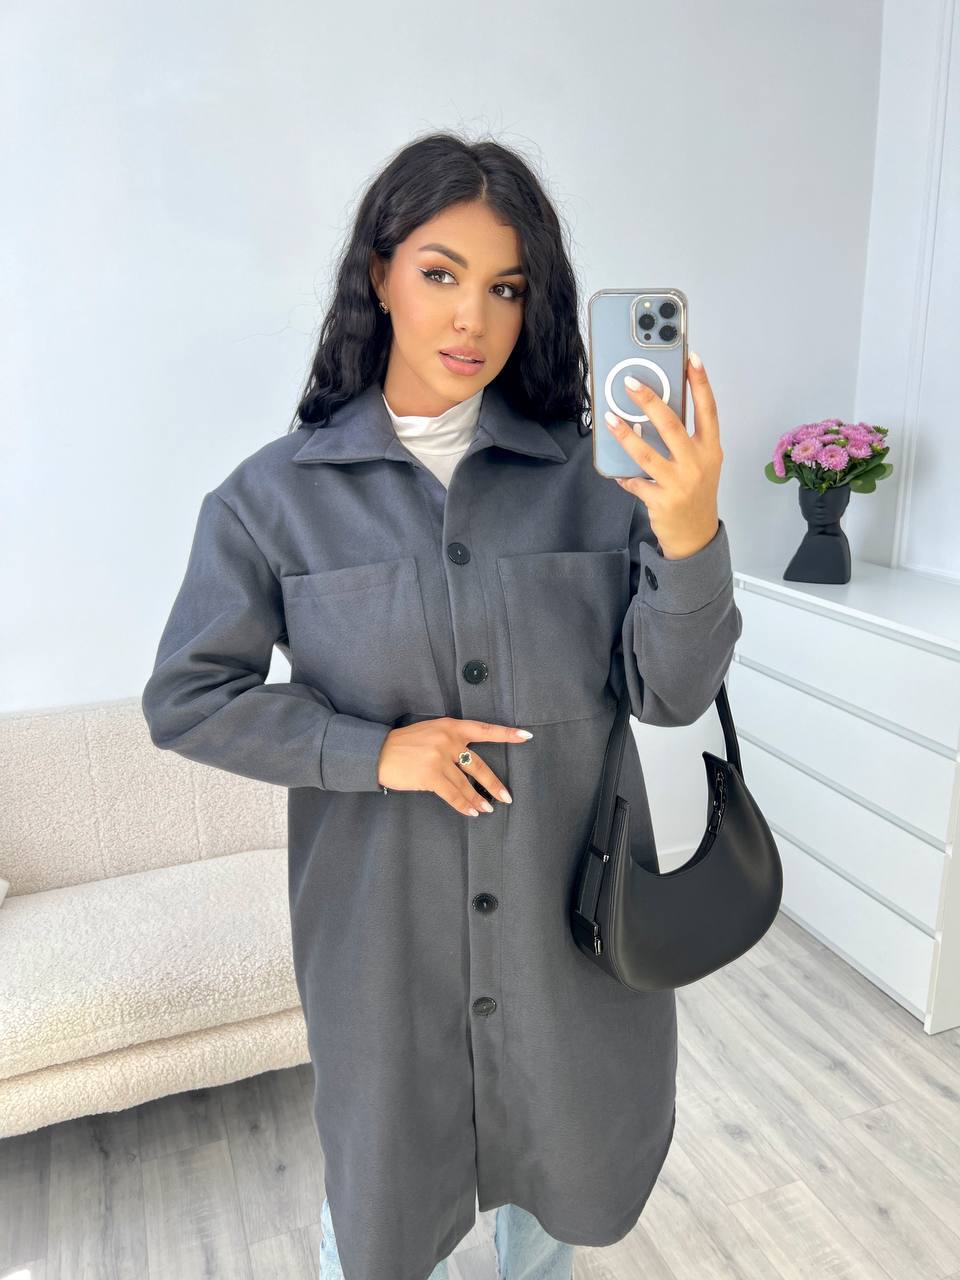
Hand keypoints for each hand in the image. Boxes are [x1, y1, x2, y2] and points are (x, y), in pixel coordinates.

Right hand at [377, 717, 531, 815]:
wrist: (377, 752)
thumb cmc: (404, 744)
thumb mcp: (430, 732)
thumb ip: (451, 740)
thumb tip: (469, 762)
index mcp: (450, 726)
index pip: (484, 729)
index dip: (506, 734)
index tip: (526, 736)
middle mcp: (448, 740)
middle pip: (479, 766)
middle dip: (494, 784)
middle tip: (507, 797)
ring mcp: (439, 758)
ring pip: (467, 784)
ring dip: (478, 800)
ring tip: (488, 809)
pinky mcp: (430, 776)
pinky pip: (453, 795)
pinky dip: (464, 806)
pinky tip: (472, 812)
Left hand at [603, 353, 722, 559]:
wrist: (696, 536)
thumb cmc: (696, 493)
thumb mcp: (701, 463)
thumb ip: (686, 440)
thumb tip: (656, 410)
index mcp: (710, 449)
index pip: (708, 409)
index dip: (700, 382)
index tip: (692, 358)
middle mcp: (698, 463)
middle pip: (671, 425)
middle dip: (649, 401)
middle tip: (631, 383)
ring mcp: (680, 483)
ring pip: (647, 453)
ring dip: (625, 435)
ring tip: (610, 419)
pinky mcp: (661, 501)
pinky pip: (635, 482)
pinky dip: (624, 475)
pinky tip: (616, 471)